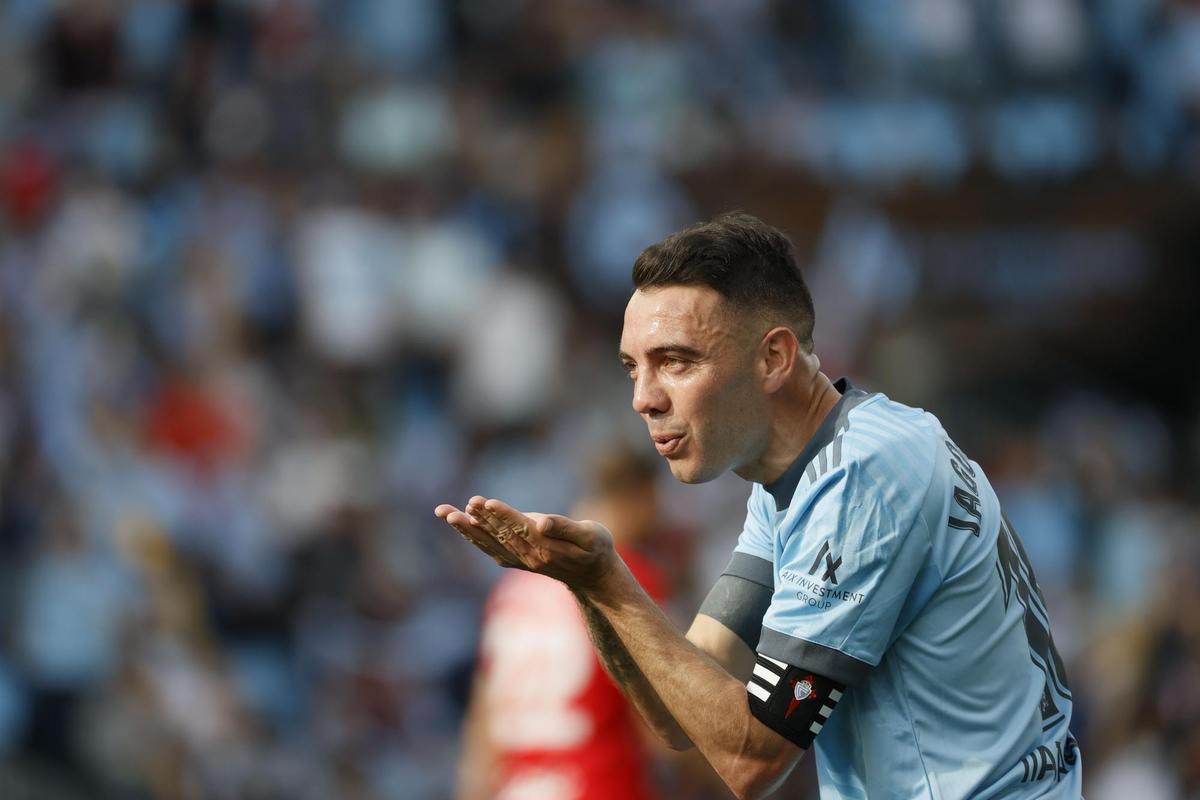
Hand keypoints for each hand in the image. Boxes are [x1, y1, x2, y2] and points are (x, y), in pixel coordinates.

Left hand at [434, 496, 617, 589]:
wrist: (593, 577)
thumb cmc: (596, 550)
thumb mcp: (590, 536)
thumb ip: (565, 528)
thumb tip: (541, 523)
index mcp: (546, 548)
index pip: (520, 529)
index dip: (503, 516)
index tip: (485, 503)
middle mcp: (529, 556)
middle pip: (499, 535)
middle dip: (476, 520)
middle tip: (455, 507)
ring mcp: (521, 560)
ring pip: (489, 542)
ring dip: (467, 528)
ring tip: (446, 513)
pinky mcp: (517, 560)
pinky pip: (491, 548)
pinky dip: (475, 536)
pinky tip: (462, 525)